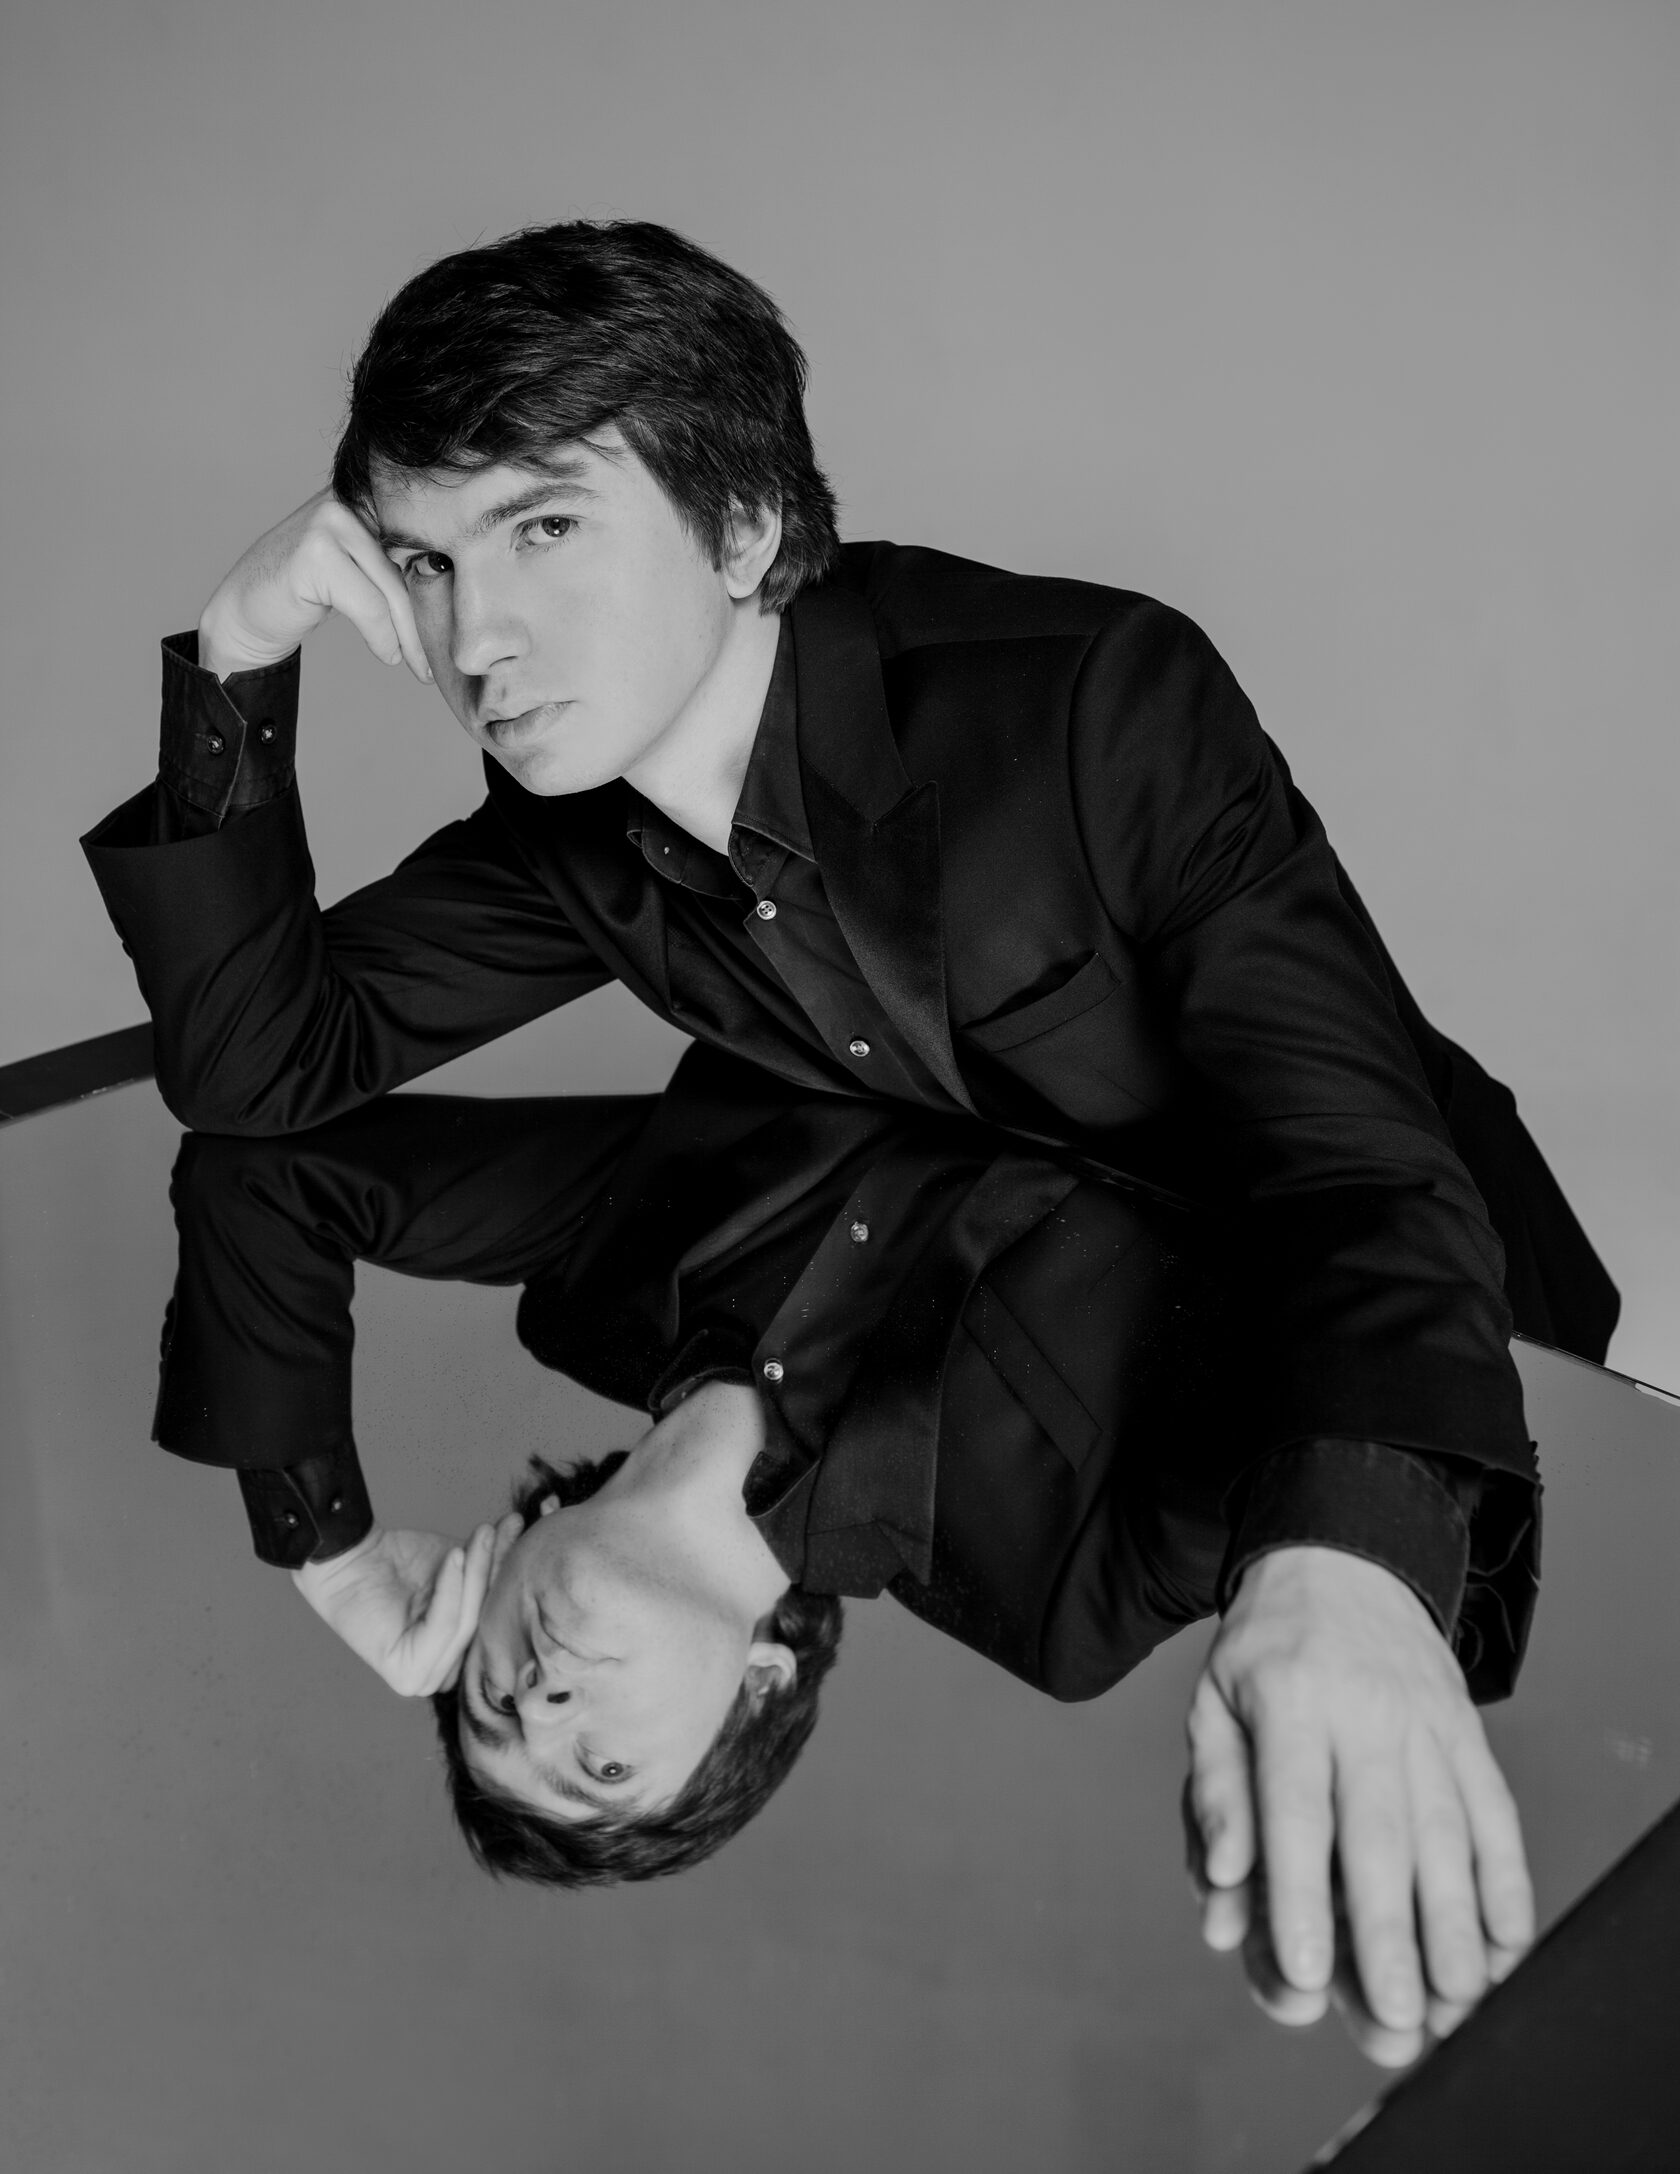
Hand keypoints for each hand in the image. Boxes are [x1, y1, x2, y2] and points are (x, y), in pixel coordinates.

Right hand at [197, 488, 431, 683]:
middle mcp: (346, 498)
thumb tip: (453, 577)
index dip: (437, 579)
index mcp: (360, 493)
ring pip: (392, 589)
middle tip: (435, 659)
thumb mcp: (355, 565)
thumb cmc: (304, 590)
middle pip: (406, 567)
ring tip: (417, 666)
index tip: (452, 623)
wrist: (244, 612)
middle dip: (423, 619)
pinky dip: (383, 638)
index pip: (416, 537)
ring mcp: (328, 521)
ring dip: (409, 636)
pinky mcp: (316, 554)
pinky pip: (370, 606)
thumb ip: (391, 558)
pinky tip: (388, 656)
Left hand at [291, 1513, 523, 1696]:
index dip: (514, 1577)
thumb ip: (490, 1572)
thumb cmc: (400, 1564)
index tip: (527, 1537)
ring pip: (467, 1622)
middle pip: (486, 1621)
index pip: (499, 1620)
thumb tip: (533, 1546)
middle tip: (508, 1528)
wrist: (349, 1558)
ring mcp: (425, 1679)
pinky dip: (450, 1589)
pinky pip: (442, 1626)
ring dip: (477, 1573)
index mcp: (462, 1655)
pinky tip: (455, 1557)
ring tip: (482, 1534)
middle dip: (500, 1571)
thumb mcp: (459, 1567)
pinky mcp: (406, 1673)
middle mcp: (446, 1674)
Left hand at [1183, 1545, 1533, 2043]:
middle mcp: (1365, 1714)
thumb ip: (1216, 1795)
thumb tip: (1220, 1886)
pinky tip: (1505, 1941)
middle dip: (1389, 1934)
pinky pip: (1494, 1810)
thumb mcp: (1213, 1702)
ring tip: (1454, 2001)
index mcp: (1289, 1702)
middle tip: (1393, 2017)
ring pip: (1449, 1832)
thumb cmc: (1267, 1651)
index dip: (1300, 1895)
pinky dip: (1506, 1880)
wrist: (1344, 1560)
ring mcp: (1427, 1723)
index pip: (1295, 1810)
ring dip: (1456, 1925)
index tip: (1303, 1973)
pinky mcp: (1469, 1733)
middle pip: (1380, 1835)